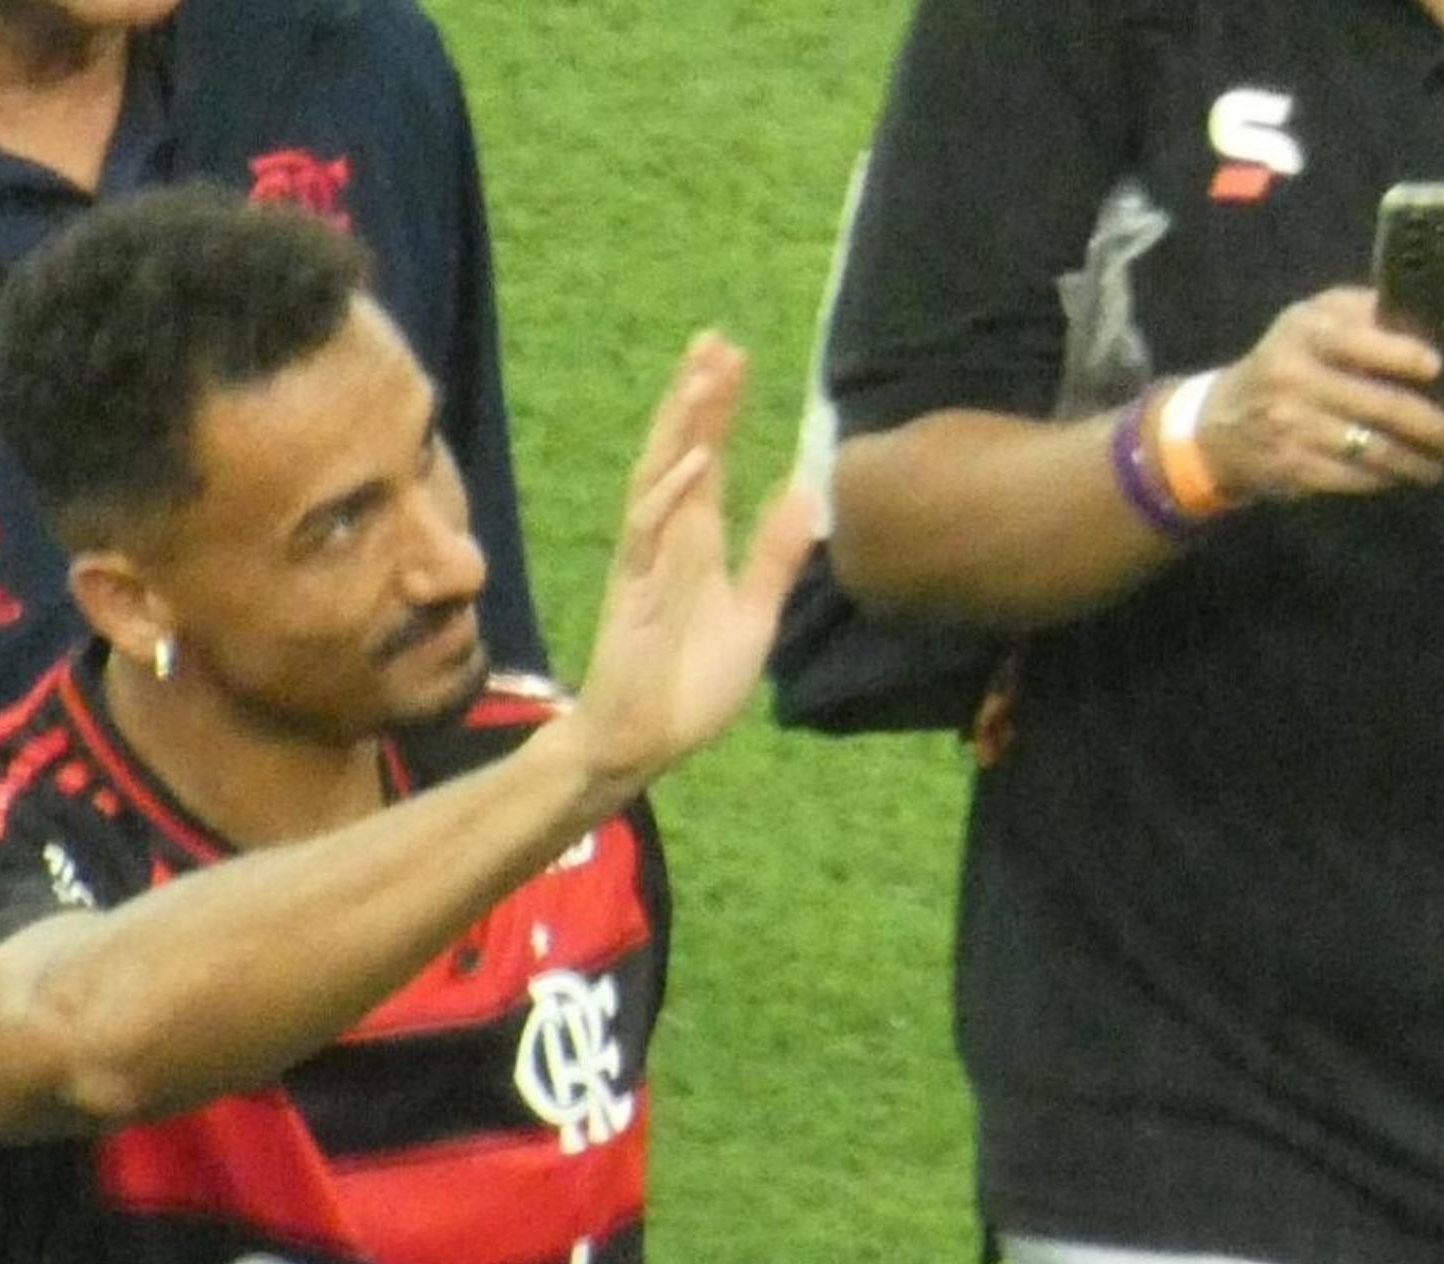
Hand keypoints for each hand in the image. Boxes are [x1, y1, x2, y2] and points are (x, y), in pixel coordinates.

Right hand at [568, 332, 819, 800]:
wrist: (645, 744)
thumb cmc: (692, 687)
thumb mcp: (754, 618)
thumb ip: (774, 559)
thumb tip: (809, 497)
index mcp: (698, 545)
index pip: (711, 462)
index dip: (720, 411)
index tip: (734, 357)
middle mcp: (668, 541)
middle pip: (680, 453)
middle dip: (696, 397)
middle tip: (714, 339)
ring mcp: (646, 562)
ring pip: (660, 478)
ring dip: (680, 427)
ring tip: (701, 375)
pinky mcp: (633, 591)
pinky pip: (648, 533)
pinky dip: (671, 495)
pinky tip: (695, 460)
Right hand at [1202, 287, 1443, 497]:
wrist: (1220, 424)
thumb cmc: (1285, 361)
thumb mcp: (1310, 320)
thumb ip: (1360, 310)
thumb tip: (1426, 318)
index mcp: (1306, 333)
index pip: (1362, 341)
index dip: (1405, 356)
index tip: (1439, 369)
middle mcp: (1295, 378)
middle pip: (1380, 404)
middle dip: (1428, 423)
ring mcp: (1292, 426)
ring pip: (1372, 448)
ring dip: (1414, 460)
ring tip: (1438, 463)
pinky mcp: (1292, 465)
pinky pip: (1352, 476)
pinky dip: (1383, 478)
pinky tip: (1401, 476)